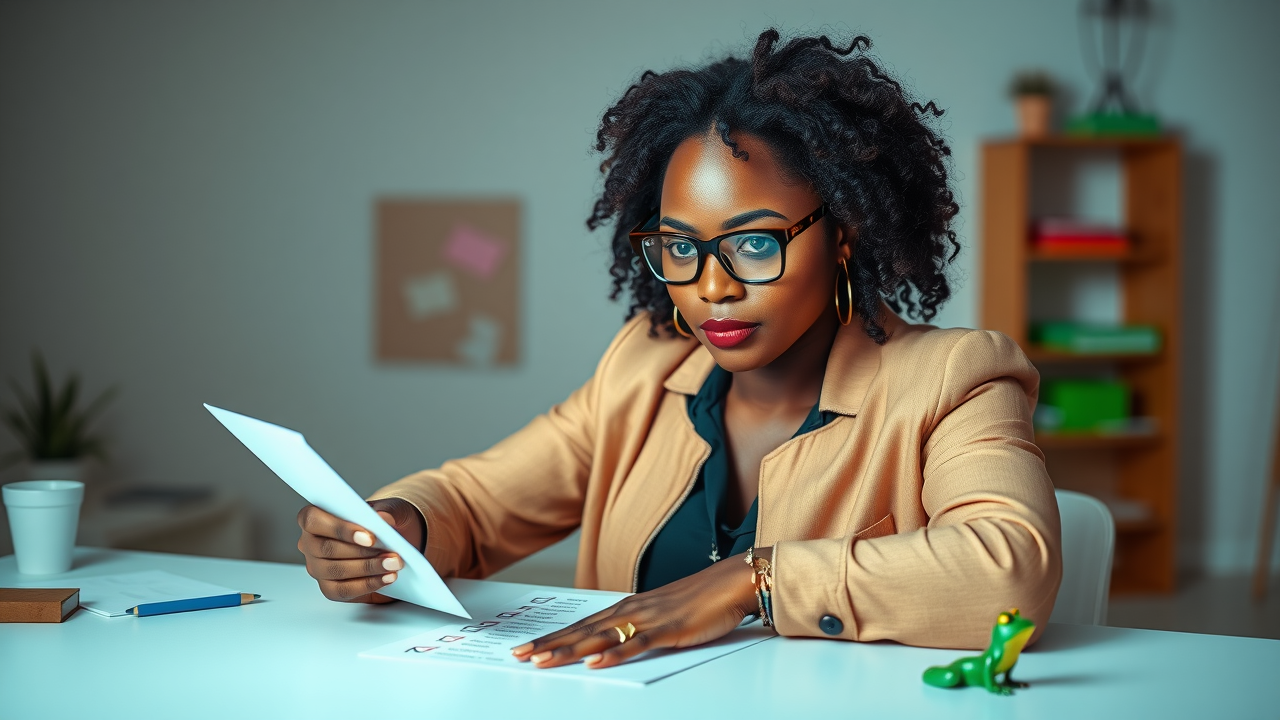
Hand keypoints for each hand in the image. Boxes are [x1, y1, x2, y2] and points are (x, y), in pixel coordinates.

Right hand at [296, 497, 425, 603]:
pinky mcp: (329, 587)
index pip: (313, 519)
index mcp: (315, 516)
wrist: (394, 541)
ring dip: (368, 568)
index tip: (369, 537)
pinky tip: (386, 578)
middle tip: (392, 554)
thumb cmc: (384, 521)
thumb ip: (388, 510)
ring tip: (393, 565)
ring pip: (334, 571)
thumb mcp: (392, 509)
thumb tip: (382, 518)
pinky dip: (368, 585)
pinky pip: (343, 590)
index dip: (339, 528)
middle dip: (361, 553)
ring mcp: (317, 567)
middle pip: (325, 548)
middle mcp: (310, 542)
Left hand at [510, 550, 763, 669]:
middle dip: (549, 644)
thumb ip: (637, 629)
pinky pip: (637, 644)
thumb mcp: (661, 616)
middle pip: (582, 631)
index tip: (527, 647)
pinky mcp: (668, 629)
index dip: (553, 637)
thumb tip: (614, 644)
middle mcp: (631, 610)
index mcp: (628, 607)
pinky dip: (614, 653)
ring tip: (544, 661)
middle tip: (519, 656)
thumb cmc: (699, 600)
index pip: (582, 625)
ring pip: (600, 637)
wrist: (730, 582)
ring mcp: (648, 619)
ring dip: (570, 650)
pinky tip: (597, 662)